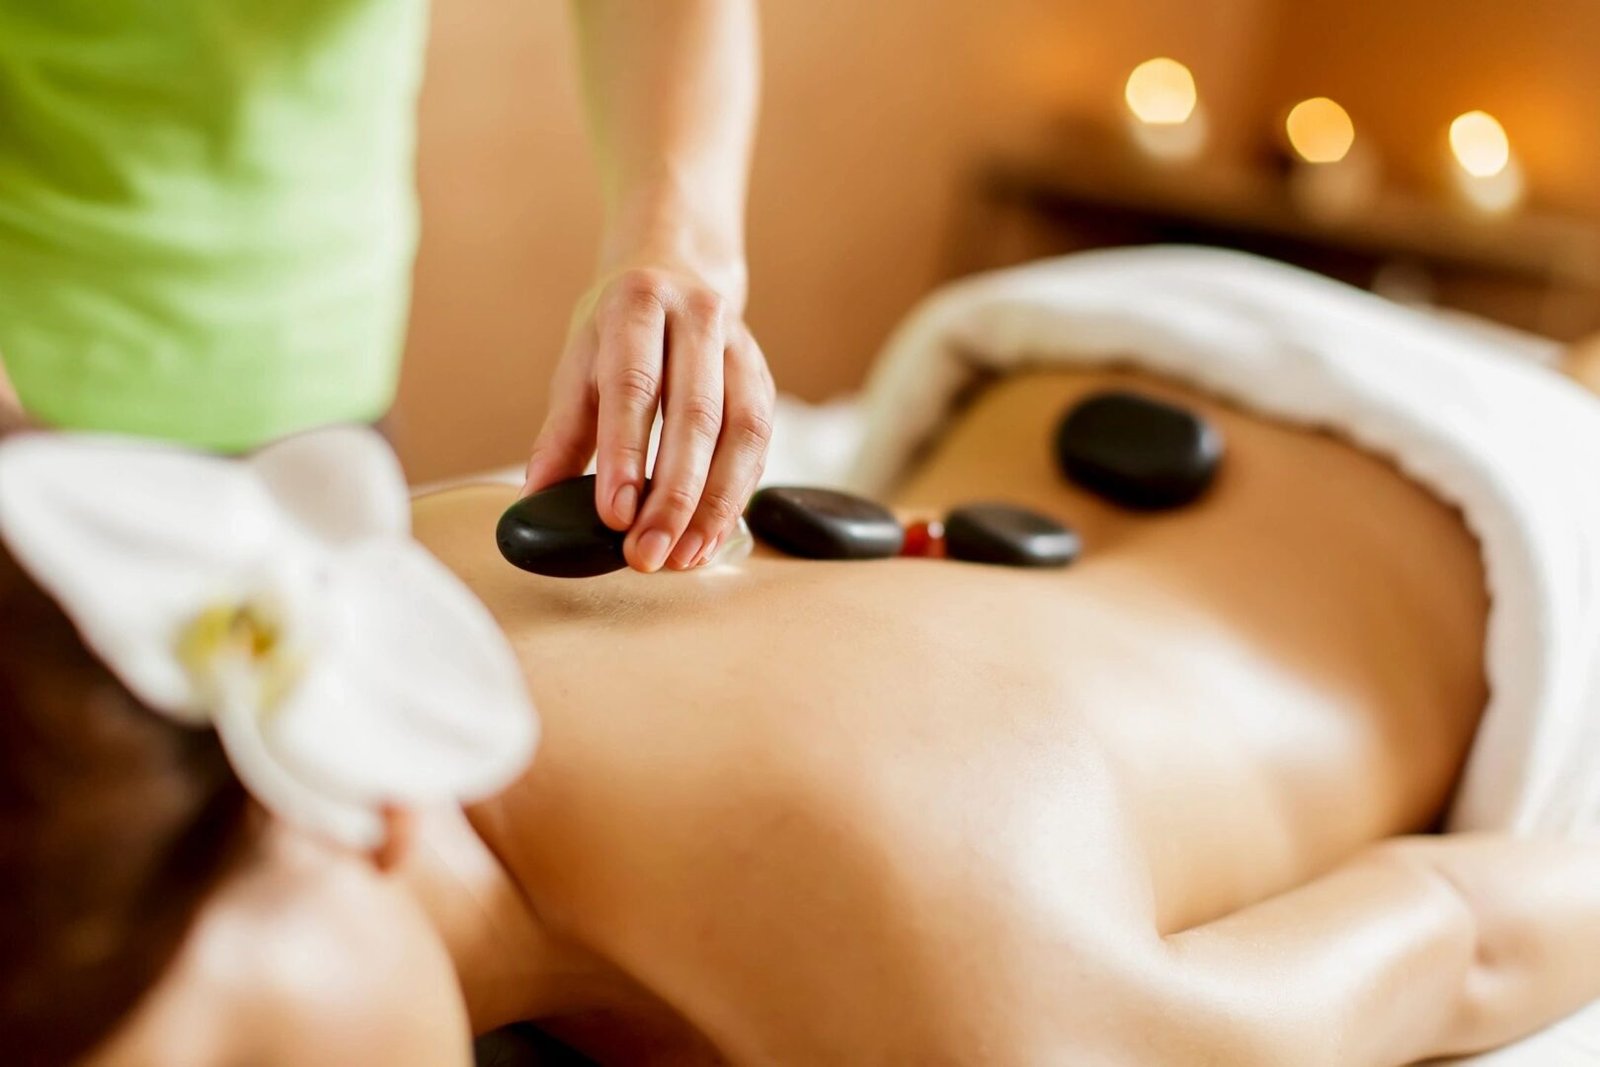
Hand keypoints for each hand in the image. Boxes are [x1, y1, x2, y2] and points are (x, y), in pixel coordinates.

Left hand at [522, 261, 774, 571]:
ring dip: (715, 504)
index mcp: (637, 305)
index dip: (625, 454)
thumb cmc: (617, 334)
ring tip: (685, 556)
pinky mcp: (765, 379)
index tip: (615, 516)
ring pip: (742, 432)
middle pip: (695, 414)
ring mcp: (740, 346)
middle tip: (649, 553)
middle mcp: (697, 318)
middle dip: (674, 494)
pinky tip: (710, 535)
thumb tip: (537, 501)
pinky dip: (736, 496)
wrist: (676, 274)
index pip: (634, 385)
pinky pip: (760, 445)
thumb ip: (561, 434)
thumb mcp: (578, 366)